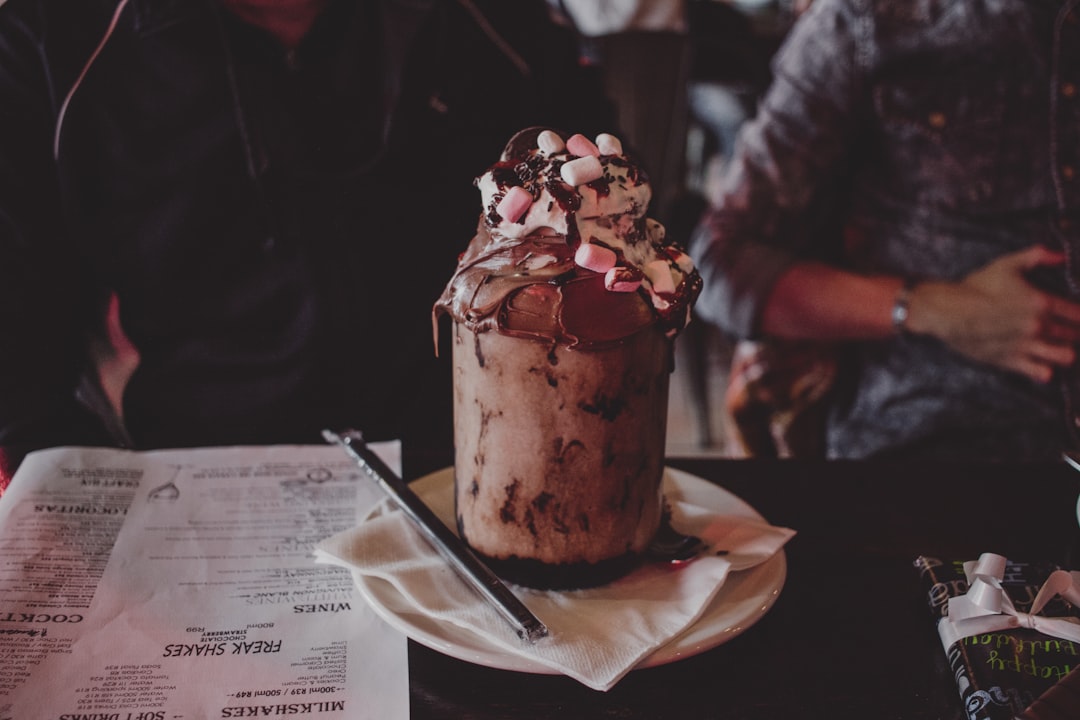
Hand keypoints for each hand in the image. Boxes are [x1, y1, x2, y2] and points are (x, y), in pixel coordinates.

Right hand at [908, 245, 1079, 382]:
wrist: (947, 312)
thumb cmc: (975, 287)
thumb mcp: (1005, 265)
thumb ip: (1037, 256)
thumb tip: (1061, 255)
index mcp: (1041, 302)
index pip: (1077, 314)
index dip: (1079, 316)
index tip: (1076, 316)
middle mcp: (1038, 326)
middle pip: (1074, 334)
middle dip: (1074, 332)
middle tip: (1068, 330)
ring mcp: (1025, 345)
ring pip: (1065, 356)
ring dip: (1065, 352)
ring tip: (1058, 347)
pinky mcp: (1011, 360)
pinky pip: (1041, 372)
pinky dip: (1046, 370)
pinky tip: (1043, 365)